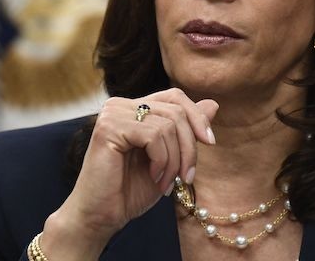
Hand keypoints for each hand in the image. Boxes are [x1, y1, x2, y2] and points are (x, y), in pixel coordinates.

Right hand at [41, 88, 218, 258]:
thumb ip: (186, 131)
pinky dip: (162, 161)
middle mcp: (121, 104)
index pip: (175, 96)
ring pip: (167, 124)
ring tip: (167, 183)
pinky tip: (154, 177)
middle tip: (186, 177)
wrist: (101, 217)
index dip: (197, 117)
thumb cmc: (131, 190)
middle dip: (189, 146)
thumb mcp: (169, 158)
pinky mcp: (108, 128)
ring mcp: (113, 113)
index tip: (210, 143)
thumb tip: (213, 103)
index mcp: (134, 107)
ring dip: (175, 160)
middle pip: (176, 109)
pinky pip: (153, 135)